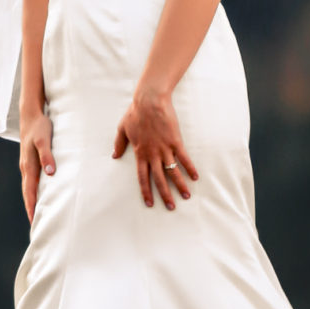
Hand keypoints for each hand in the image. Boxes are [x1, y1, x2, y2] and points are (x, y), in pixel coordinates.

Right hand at [19, 108, 55, 223]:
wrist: (31, 114)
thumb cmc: (40, 127)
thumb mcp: (44, 140)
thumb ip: (47, 156)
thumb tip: (50, 173)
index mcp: (28, 165)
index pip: (30, 192)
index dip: (32, 207)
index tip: (35, 222)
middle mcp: (26, 167)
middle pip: (28, 193)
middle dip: (31, 209)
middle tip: (35, 225)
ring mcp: (27, 164)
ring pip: (29, 188)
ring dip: (32, 201)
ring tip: (37, 214)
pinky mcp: (30, 160)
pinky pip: (32, 180)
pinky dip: (34, 191)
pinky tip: (40, 194)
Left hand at [112, 87, 197, 209]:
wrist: (149, 101)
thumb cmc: (135, 113)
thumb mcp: (122, 129)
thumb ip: (119, 144)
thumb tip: (114, 156)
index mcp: (140, 153)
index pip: (143, 177)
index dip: (146, 191)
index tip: (149, 203)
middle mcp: (152, 154)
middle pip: (159, 179)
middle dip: (165, 195)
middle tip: (171, 207)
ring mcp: (165, 149)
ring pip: (173, 172)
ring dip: (180, 185)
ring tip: (186, 196)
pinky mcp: (175, 141)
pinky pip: (184, 158)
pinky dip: (190, 168)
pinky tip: (195, 176)